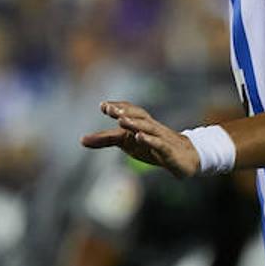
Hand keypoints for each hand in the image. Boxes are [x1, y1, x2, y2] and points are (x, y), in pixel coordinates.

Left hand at [80, 102, 198, 177]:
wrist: (184, 159)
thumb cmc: (152, 147)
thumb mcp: (126, 143)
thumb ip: (105, 140)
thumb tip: (80, 140)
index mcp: (141, 123)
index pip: (130, 111)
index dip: (118, 107)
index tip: (103, 106)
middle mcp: (152, 127)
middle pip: (139, 115)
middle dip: (125, 111)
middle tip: (109, 108)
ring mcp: (161, 138)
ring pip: (148, 128)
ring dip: (135, 123)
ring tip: (121, 121)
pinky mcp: (168, 152)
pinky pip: (159, 144)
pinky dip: (149, 140)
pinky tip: (139, 138)